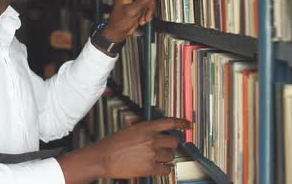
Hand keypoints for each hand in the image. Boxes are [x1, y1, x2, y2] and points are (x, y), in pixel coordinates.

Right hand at [56, 117, 189, 183]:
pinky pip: (167, 169)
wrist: (103, 157)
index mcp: (146, 127)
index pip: (170, 122)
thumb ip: (145, 130)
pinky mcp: (150, 167)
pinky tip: (160, 167)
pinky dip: (165, 169)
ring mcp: (152, 154)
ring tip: (157, 158)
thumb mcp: (130, 130)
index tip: (188, 125)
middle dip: (172, 145)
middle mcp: (152, 139)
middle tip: (166, 147)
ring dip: (166, 157)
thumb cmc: (113, 144)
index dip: (182, 123)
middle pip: (174, 141)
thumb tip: (156, 134)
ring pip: (171, 155)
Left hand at [101, 0, 164, 42]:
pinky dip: (148, 13)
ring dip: (148, 11)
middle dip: (149, 6)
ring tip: (143, 19)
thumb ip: (143, 1)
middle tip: (146, 15)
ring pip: (150, 0)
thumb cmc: (119, 22)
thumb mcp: (132, 12)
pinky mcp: (139, 4)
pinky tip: (142, 19)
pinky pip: (149, 5)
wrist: (118, 32)